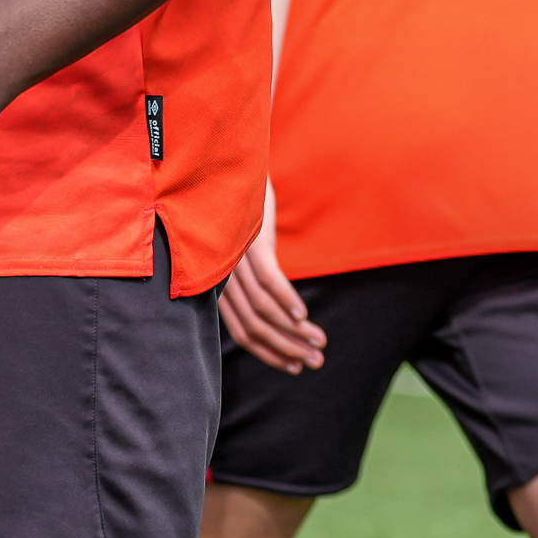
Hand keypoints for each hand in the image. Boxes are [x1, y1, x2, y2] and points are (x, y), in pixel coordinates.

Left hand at [218, 184, 325, 372]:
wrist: (230, 171)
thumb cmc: (240, 216)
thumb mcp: (242, 252)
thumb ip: (251, 283)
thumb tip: (278, 313)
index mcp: (219, 285)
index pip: (242, 332)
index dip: (269, 353)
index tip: (294, 366)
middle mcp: (222, 277)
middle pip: (254, 326)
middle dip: (288, 350)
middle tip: (316, 363)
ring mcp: (234, 260)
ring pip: (263, 309)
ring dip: (295, 332)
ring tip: (319, 344)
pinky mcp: (249, 242)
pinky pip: (269, 280)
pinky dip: (288, 301)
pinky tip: (304, 316)